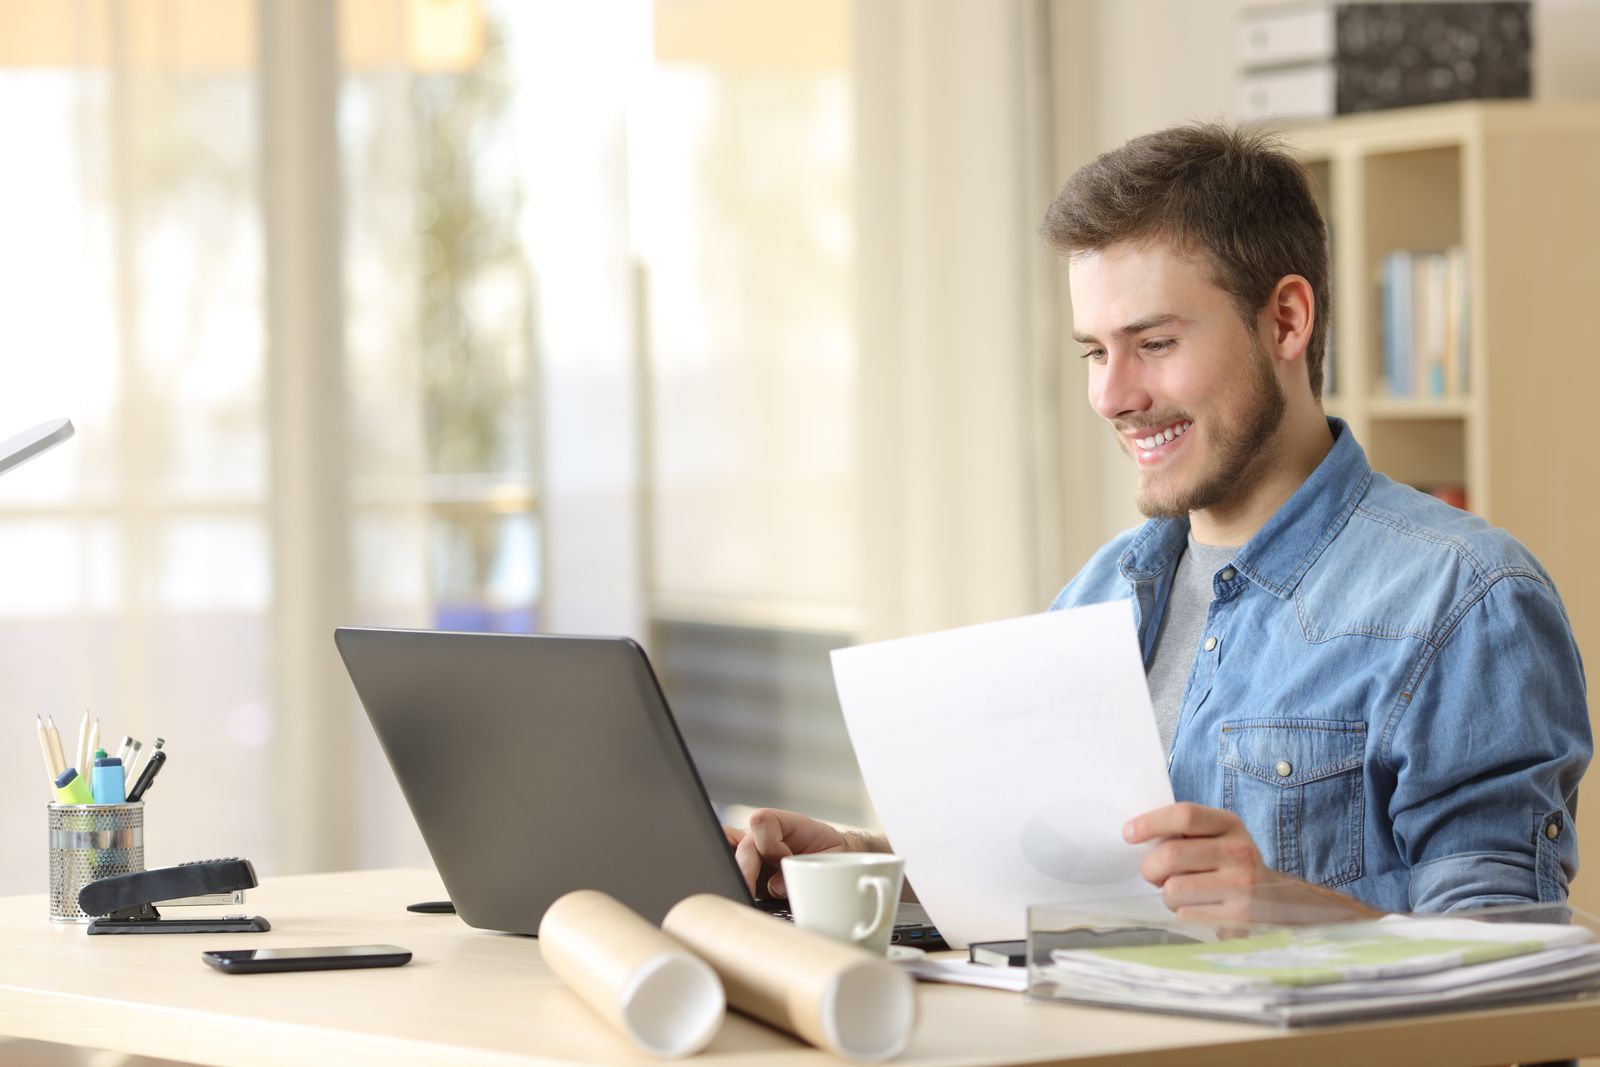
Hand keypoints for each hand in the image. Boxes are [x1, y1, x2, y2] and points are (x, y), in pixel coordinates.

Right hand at [727, 808, 866, 897]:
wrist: (836, 859)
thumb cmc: (834, 853)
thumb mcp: (830, 858)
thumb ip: (805, 869)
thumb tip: (776, 885)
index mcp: (786, 823)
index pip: (763, 821)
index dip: (770, 844)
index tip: (784, 860)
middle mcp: (764, 834)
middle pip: (741, 843)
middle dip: (745, 869)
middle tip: (750, 892)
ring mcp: (753, 851)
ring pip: (727, 849)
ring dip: (736, 870)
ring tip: (745, 891)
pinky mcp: (749, 870)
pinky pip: (729, 864)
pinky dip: (731, 876)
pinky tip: (738, 891)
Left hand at [1123, 802, 1380, 922]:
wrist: (1283, 904)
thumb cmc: (1233, 868)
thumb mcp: (1219, 839)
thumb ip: (1186, 833)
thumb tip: (1136, 832)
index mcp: (1230, 824)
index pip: (1184, 815)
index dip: (1150, 822)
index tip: (1127, 833)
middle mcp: (1239, 851)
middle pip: (1171, 855)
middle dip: (1150, 868)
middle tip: (1153, 874)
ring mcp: (1242, 885)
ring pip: (1173, 890)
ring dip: (1168, 895)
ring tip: (1186, 894)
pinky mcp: (1239, 916)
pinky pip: (1186, 915)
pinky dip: (1184, 914)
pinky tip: (1202, 910)